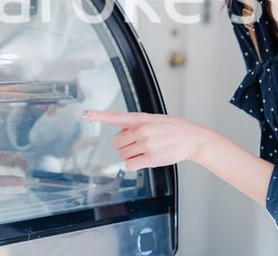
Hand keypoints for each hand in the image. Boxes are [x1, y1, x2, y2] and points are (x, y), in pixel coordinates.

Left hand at [82, 110, 207, 170]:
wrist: (192, 138)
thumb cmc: (174, 128)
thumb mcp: (154, 119)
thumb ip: (137, 123)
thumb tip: (122, 131)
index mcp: (141, 118)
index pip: (116, 116)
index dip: (98, 115)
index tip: (84, 113)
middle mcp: (142, 130)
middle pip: (117, 142)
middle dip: (124, 145)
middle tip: (137, 144)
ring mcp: (146, 144)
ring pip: (123, 154)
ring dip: (131, 155)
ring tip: (146, 150)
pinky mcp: (150, 158)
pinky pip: (131, 164)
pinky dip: (135, 164)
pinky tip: (145, 159)